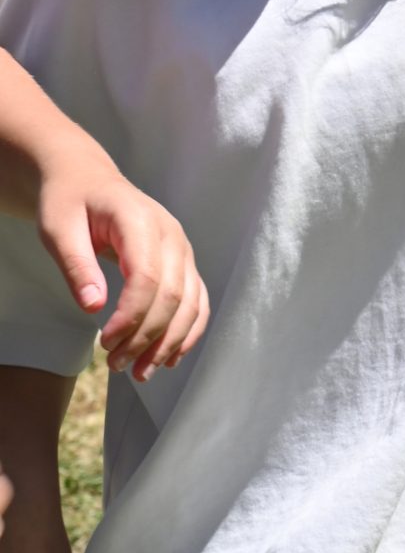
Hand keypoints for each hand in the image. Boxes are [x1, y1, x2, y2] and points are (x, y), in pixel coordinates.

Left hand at [36, 139, 209, 382]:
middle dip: (147, 337)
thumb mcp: (58, 229)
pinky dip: (188, 332)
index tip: (105, 344)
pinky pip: (198, 302)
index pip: (148, 278)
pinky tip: (170, 358)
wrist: (88, 180)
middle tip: (115, 366)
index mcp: (140, 221)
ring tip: (141, 372)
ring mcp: (183, 250)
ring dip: (170, 343)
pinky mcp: (184, 264)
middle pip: (173, 296)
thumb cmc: (69, 203)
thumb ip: (76, 266)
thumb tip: (93, 308)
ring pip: (191, 304)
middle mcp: (171, 235)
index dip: (131, 317)